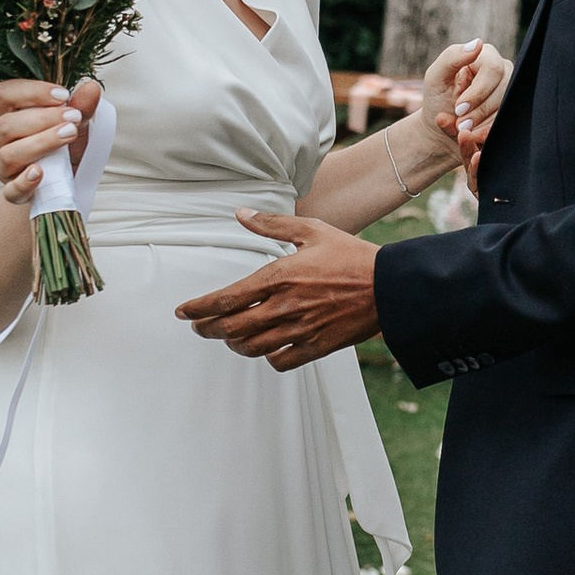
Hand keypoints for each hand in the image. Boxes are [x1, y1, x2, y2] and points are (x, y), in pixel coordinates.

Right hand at [0, 76, 98, 203]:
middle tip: (73, 118)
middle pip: (6, 125)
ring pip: (8, 154)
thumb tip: (92, 88)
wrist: (60, 183)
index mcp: (6, 112)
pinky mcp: (11, 191)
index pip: (5, 93)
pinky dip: (25, 182)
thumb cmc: (61, 146)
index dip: (32, 92)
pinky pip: (11, 190)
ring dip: (40, 144)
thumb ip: (80, 106)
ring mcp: (2, 165)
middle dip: (42, 119)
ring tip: (68, 135)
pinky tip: (40, 173)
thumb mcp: (74, 124)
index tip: (63, 95)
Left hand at [177, 210, 379, 368]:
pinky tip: (266, 349)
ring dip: (234, 344)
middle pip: (231, 327)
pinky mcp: (316, 346)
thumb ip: (271, 224)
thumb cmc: (351, 256)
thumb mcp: (311, 231)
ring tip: (230, 337)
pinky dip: (268, 357)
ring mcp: (300, 329)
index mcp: (279, 277)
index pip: (226, 298)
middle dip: (208, 329)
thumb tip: (240, 214)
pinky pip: (281, 360)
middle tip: (200, 327)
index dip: (199, 308)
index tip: (184, 312)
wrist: (389, 286)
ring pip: (252, 347)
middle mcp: (284, 307)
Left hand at [420, 35, 511, 170]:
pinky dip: (490, 131)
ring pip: (508, 107)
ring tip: (464, 131)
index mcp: (485, 56)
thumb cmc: (438, 100)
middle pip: (504, 89)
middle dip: (480, 110)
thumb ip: (452, 57)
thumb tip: (477, 43)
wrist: (441, 130)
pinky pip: (510, 122)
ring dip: (484, 123)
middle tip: (461, 124)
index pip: (493, 69)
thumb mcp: (436, 77)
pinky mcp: (513, 111)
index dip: (477, 92)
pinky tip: (475, 135)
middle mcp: (503, 70)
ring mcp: (511, 90)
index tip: (458, 108)